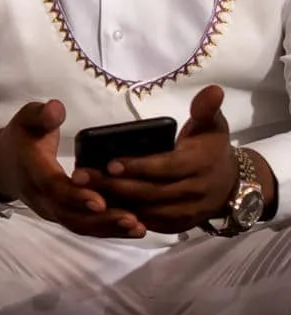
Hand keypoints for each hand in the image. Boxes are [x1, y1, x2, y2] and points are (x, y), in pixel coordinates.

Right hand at [0, 100, 144, 238]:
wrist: (2, 166)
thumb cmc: (21, 139)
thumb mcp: (25, 119)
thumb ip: (40, 114)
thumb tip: (56, 109)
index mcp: (32, 170)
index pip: (52, 187)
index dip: (75, 196)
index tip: (100, 201)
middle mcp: (40, 196)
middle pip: (69, 214)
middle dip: (100, 219)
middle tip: (132, 219)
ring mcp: (50, 209)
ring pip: (77, 225)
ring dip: (108, 229)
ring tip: (138, 228)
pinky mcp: (61, 215)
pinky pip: (83, 226)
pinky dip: (107, 231)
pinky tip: (134, 229)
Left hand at [77, 86, 255, 232]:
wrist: (231, 183)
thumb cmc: (211, 148)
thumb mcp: (212, 126)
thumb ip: (206, 109)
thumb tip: (212, 89)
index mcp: (200, 165)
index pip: (166, 168)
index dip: (139, 167)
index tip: (110, 163)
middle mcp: (194, 192)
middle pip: (150, 192)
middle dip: (114, 186)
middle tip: (82, 178)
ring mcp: (187, 212)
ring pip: (147, 211)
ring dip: (115, 203)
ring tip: (83, 192)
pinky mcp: (178, 225)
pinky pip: (149, 223)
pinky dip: (125, 217)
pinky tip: (100, 207)